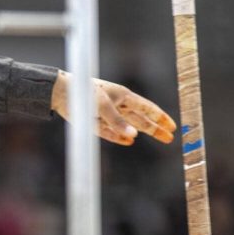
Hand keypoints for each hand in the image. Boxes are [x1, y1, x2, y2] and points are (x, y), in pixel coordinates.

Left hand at [51, 70, 176, 145]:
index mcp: (123, 96)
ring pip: (129, 125)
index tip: (172, 125)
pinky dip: (119, 137)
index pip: (147, 108)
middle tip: (170, 138)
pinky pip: (110, 132)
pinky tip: (129, 142)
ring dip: (142, 132)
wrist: (60, 92)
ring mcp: (106, 114)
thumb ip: (117, 122)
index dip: (160, 117)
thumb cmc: (83, 92)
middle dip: (156, 128)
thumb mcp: (102, 105)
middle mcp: (117, 105)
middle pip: (141, 119)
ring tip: (158, 138)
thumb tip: (133, 137)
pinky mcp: (95, 122)